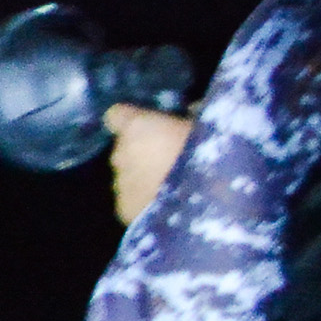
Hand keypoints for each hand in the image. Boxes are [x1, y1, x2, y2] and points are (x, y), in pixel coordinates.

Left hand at [104, 104, 193, 227]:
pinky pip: (130, 200)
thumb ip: (191, 117)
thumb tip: (193, 111)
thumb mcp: (205, 128)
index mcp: (136, 127)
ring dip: (141, 178)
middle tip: (168, 161)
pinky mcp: (124, 210)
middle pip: (124, 149)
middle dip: (140, 153)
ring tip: (169, 188)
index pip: (116, 115)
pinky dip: (142, 202)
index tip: (144, 126)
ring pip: (126, 176)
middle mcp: (120, 153)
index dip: (129, 121)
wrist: (202, 205)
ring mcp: (119, 184)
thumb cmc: (205, 157)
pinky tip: (164, 207)